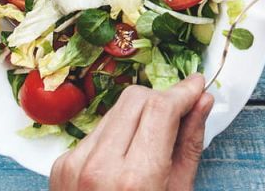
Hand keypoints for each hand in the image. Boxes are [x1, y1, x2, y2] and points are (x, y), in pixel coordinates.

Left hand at [50, 76, 212, 190]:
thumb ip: (189, 144)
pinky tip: (126, 155)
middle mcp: (100, 167)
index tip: (197, 85)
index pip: (161, 108)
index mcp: (135, 179)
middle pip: (136, 98)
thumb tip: (203, 103)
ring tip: (153, 138)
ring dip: (140, 114)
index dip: (183, 91)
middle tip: (180, 110)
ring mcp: (75, 164)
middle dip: (162, 99)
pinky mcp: (61, 165)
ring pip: (115, 110)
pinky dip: (118, 132)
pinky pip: (97, 130)